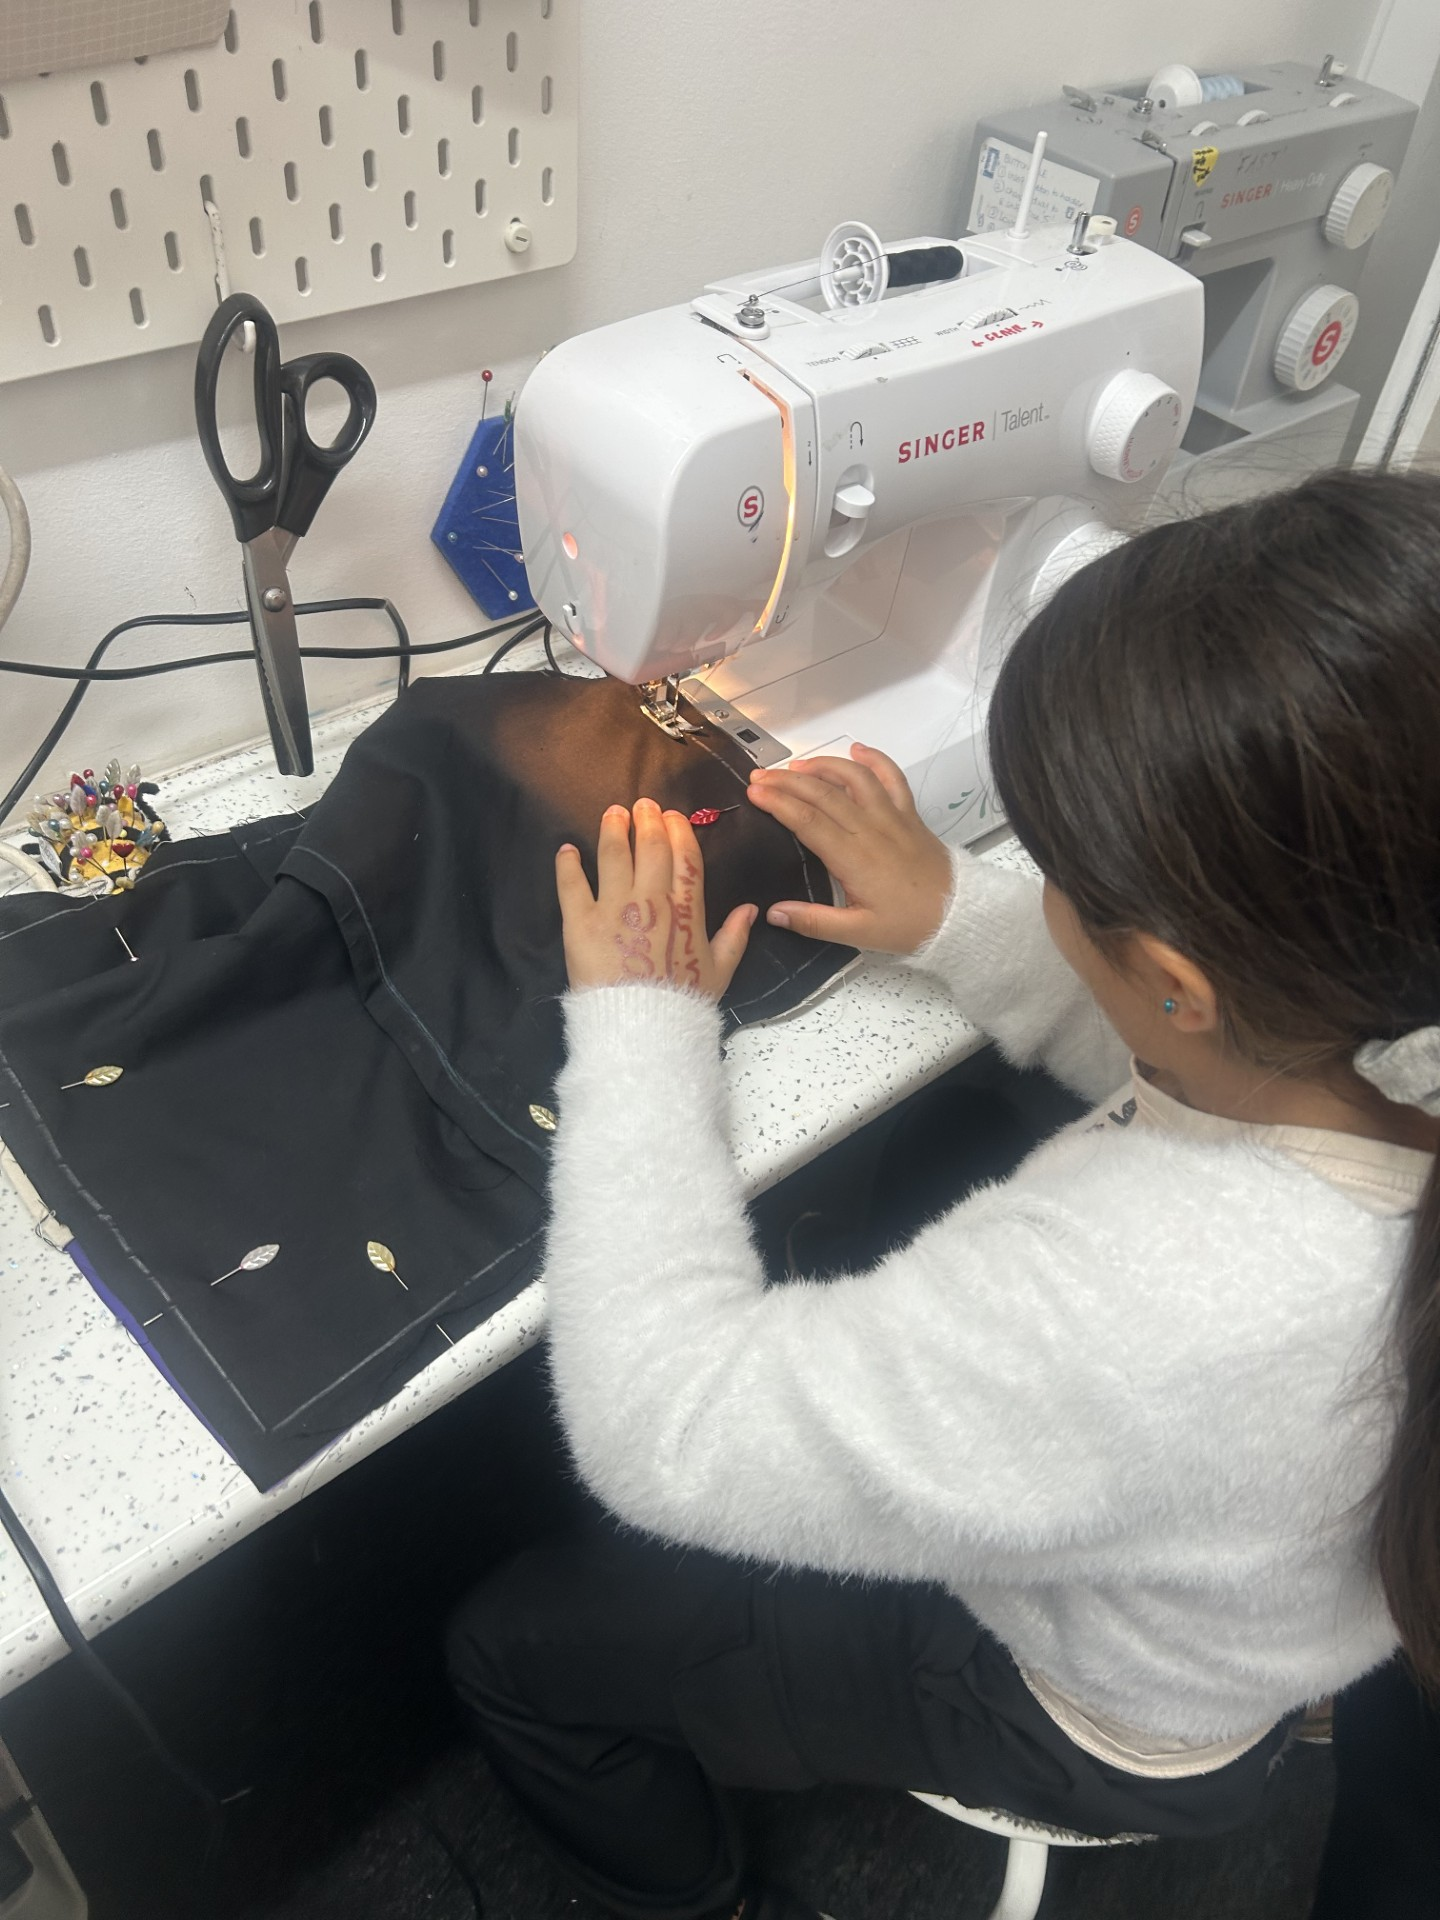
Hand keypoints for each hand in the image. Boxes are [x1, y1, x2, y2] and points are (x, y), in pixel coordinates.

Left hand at [556, 798, 756, 996]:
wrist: (642, 1028)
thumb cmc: (682, 1002)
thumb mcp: (719, 971)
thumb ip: (735, 936)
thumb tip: (751, 908)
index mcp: (687, 909)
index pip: (685, 856)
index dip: (679, 831)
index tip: (673, 817)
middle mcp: (651, 899)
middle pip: (650, 846)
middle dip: (646, 820)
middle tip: (641, 806)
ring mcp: (613, 907)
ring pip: (612, 854)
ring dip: (612, 829)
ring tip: (612, 814)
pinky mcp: (580, 921)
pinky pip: (571, 883)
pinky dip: (568, 863)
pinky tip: (567, 849)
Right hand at [746, 744, 951, 953]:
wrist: (958, 914)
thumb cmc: (909, 925)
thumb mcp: (859, 933)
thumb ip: (814, 922)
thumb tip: (774, 913)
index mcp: (853, 857)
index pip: (807, 820)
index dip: (778, 802)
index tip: (754, 792)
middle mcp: (870, 829)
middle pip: (823, 793)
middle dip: (787, 780)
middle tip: (760, 776)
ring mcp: (891, 817)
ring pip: (854, 778)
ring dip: (823, 765)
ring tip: (796, 765)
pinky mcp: (909, 814)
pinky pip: (891, 777)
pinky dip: (875, 759)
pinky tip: (857, 749)